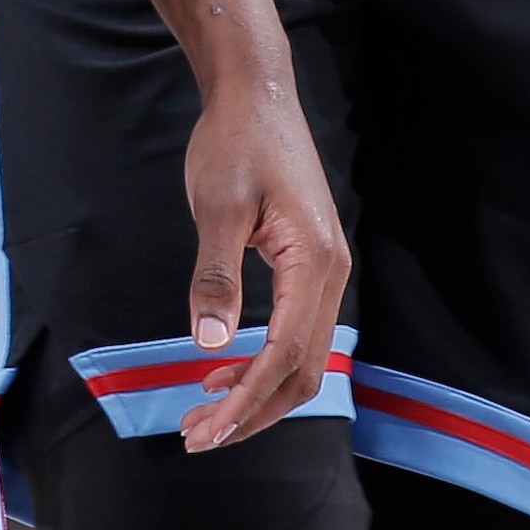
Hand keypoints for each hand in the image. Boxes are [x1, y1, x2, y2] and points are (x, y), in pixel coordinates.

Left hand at [167, 60, 347, 449]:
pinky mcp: (310, 266)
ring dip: (257, 393)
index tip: (206, 429)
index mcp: (313, 260)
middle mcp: (331, 273)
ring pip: (302, 358)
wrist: (256, 93)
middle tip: (198, 435)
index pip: (284, 354)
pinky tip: (222, 368)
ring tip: (204, 414)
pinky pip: (295, 332)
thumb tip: (210, 344)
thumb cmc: (235, 142)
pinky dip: (262, 363)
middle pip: (302, 371)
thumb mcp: (216, 207)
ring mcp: (325, 271)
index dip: (246, 400)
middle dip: (252, 411)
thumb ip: (215, 277)